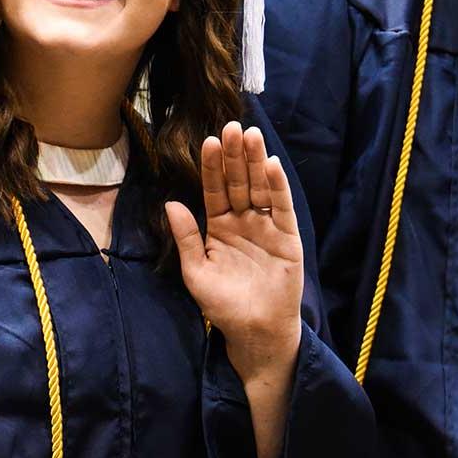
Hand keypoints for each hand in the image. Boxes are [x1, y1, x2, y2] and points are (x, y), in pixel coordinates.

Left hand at [169, 122, 303, 390]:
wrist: (256, 332)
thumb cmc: (223, 307)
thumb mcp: (196, 273)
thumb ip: (186, 238)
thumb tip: (171, 203)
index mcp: (218, 227)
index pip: (214, 189)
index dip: (212, 166)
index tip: (209, 140)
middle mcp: (242, 221)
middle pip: (238, 181)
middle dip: (235, 154)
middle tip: (232, 125)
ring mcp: (265, 227)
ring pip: (259, 187)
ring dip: (255, 161)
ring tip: (251, 135)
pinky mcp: (287, 237)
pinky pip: (281, 207)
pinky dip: (277, 186)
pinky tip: (271, 165)